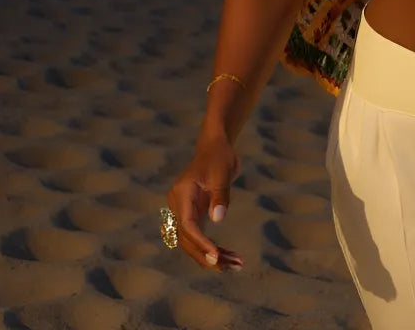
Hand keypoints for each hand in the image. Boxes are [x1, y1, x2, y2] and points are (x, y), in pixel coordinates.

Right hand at [165, 131, 243, 271]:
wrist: (215, 147)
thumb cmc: (219, 157)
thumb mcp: (222, 172)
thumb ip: (220, 195)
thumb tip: (217, 220)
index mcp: (181, 194)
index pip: (188, 225)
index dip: (201, 242)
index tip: (216, 256)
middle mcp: (178, 206)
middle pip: (188, 239)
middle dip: (207, 256)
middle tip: (230, 267)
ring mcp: (184, 211)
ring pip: (193, 242)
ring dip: (212, 255)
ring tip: (235, 265)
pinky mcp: (193, 215)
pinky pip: (200, 236)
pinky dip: (213, 247)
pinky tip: (229, 257)